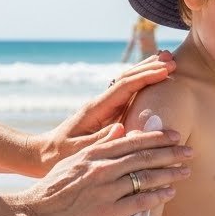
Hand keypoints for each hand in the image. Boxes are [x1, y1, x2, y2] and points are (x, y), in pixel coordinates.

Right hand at [12, 125, 191, 215]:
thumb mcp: (71, 161)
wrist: (31, 215)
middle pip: (144, 156)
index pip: (132, 140)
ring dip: (170, 173)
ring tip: (186, 171)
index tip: (175, 136)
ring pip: (146, 176)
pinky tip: (170, 193)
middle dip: (170, 153)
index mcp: (93, 153)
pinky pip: (139, 201)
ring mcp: (105, 189)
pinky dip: (158, 196)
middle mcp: (101, 167)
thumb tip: (120, 130)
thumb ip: (97, 146)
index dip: (157, 137)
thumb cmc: (51, 190)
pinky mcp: (107, 211)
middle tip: (189, 151)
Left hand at [30, 51, 175, 176]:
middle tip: (171, 59)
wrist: (42, 155)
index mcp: (95, 109)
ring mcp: (104, 107)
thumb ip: (100, 140)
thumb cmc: (59, 156)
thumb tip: (121, 127)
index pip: (124, 86)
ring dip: (147, 70)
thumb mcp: (78, 151)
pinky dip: (143, 83)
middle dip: (149, 67)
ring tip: (167, 60)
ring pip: (128, 82)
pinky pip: (128, 94)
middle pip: (127, 78)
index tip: (166, 70)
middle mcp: (101, 104)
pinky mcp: (107, 114)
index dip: (146, 77)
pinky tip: (154, 81)